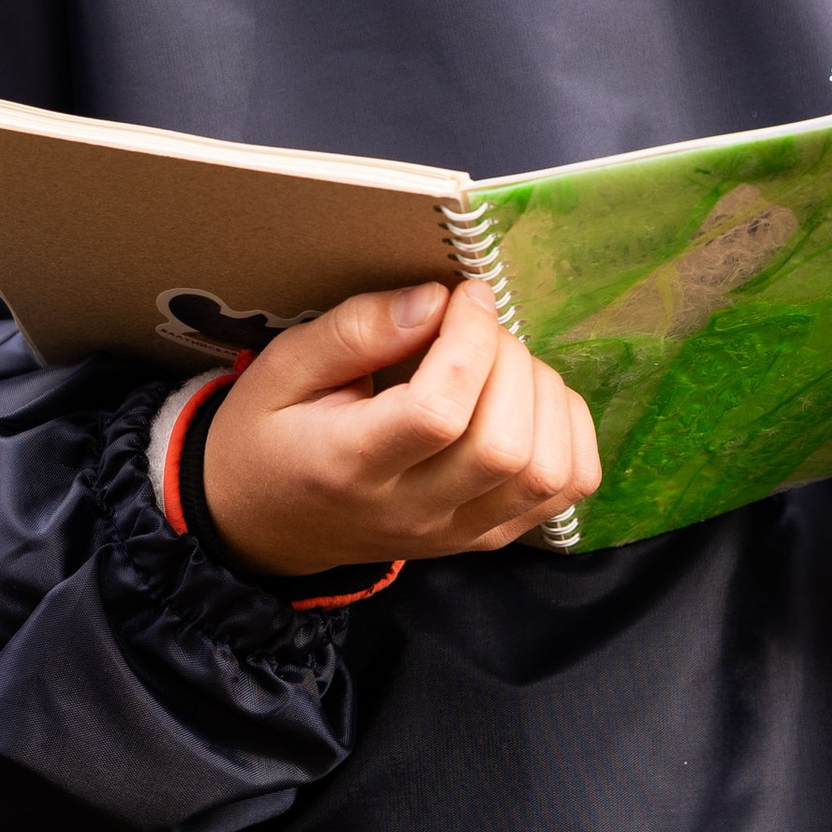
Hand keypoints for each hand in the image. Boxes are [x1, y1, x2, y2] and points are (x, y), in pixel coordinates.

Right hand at [200, 280, 599, 578]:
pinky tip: (530, 400)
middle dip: (510, 361)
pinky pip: (564, 489)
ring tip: (502, 364)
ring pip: (547, 472)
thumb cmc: (269, 436)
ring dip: (545, 396)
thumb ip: (354, 331)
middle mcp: (412, 511)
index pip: (439, 414)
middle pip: (505, 447)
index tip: (463, 296)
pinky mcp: (486, 536)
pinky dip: (567, 431)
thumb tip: (435, 301)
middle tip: (477, 327)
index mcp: (350, 466)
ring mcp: (457, 533)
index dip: (470, 341)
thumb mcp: (282, 368)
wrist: (264, 525)